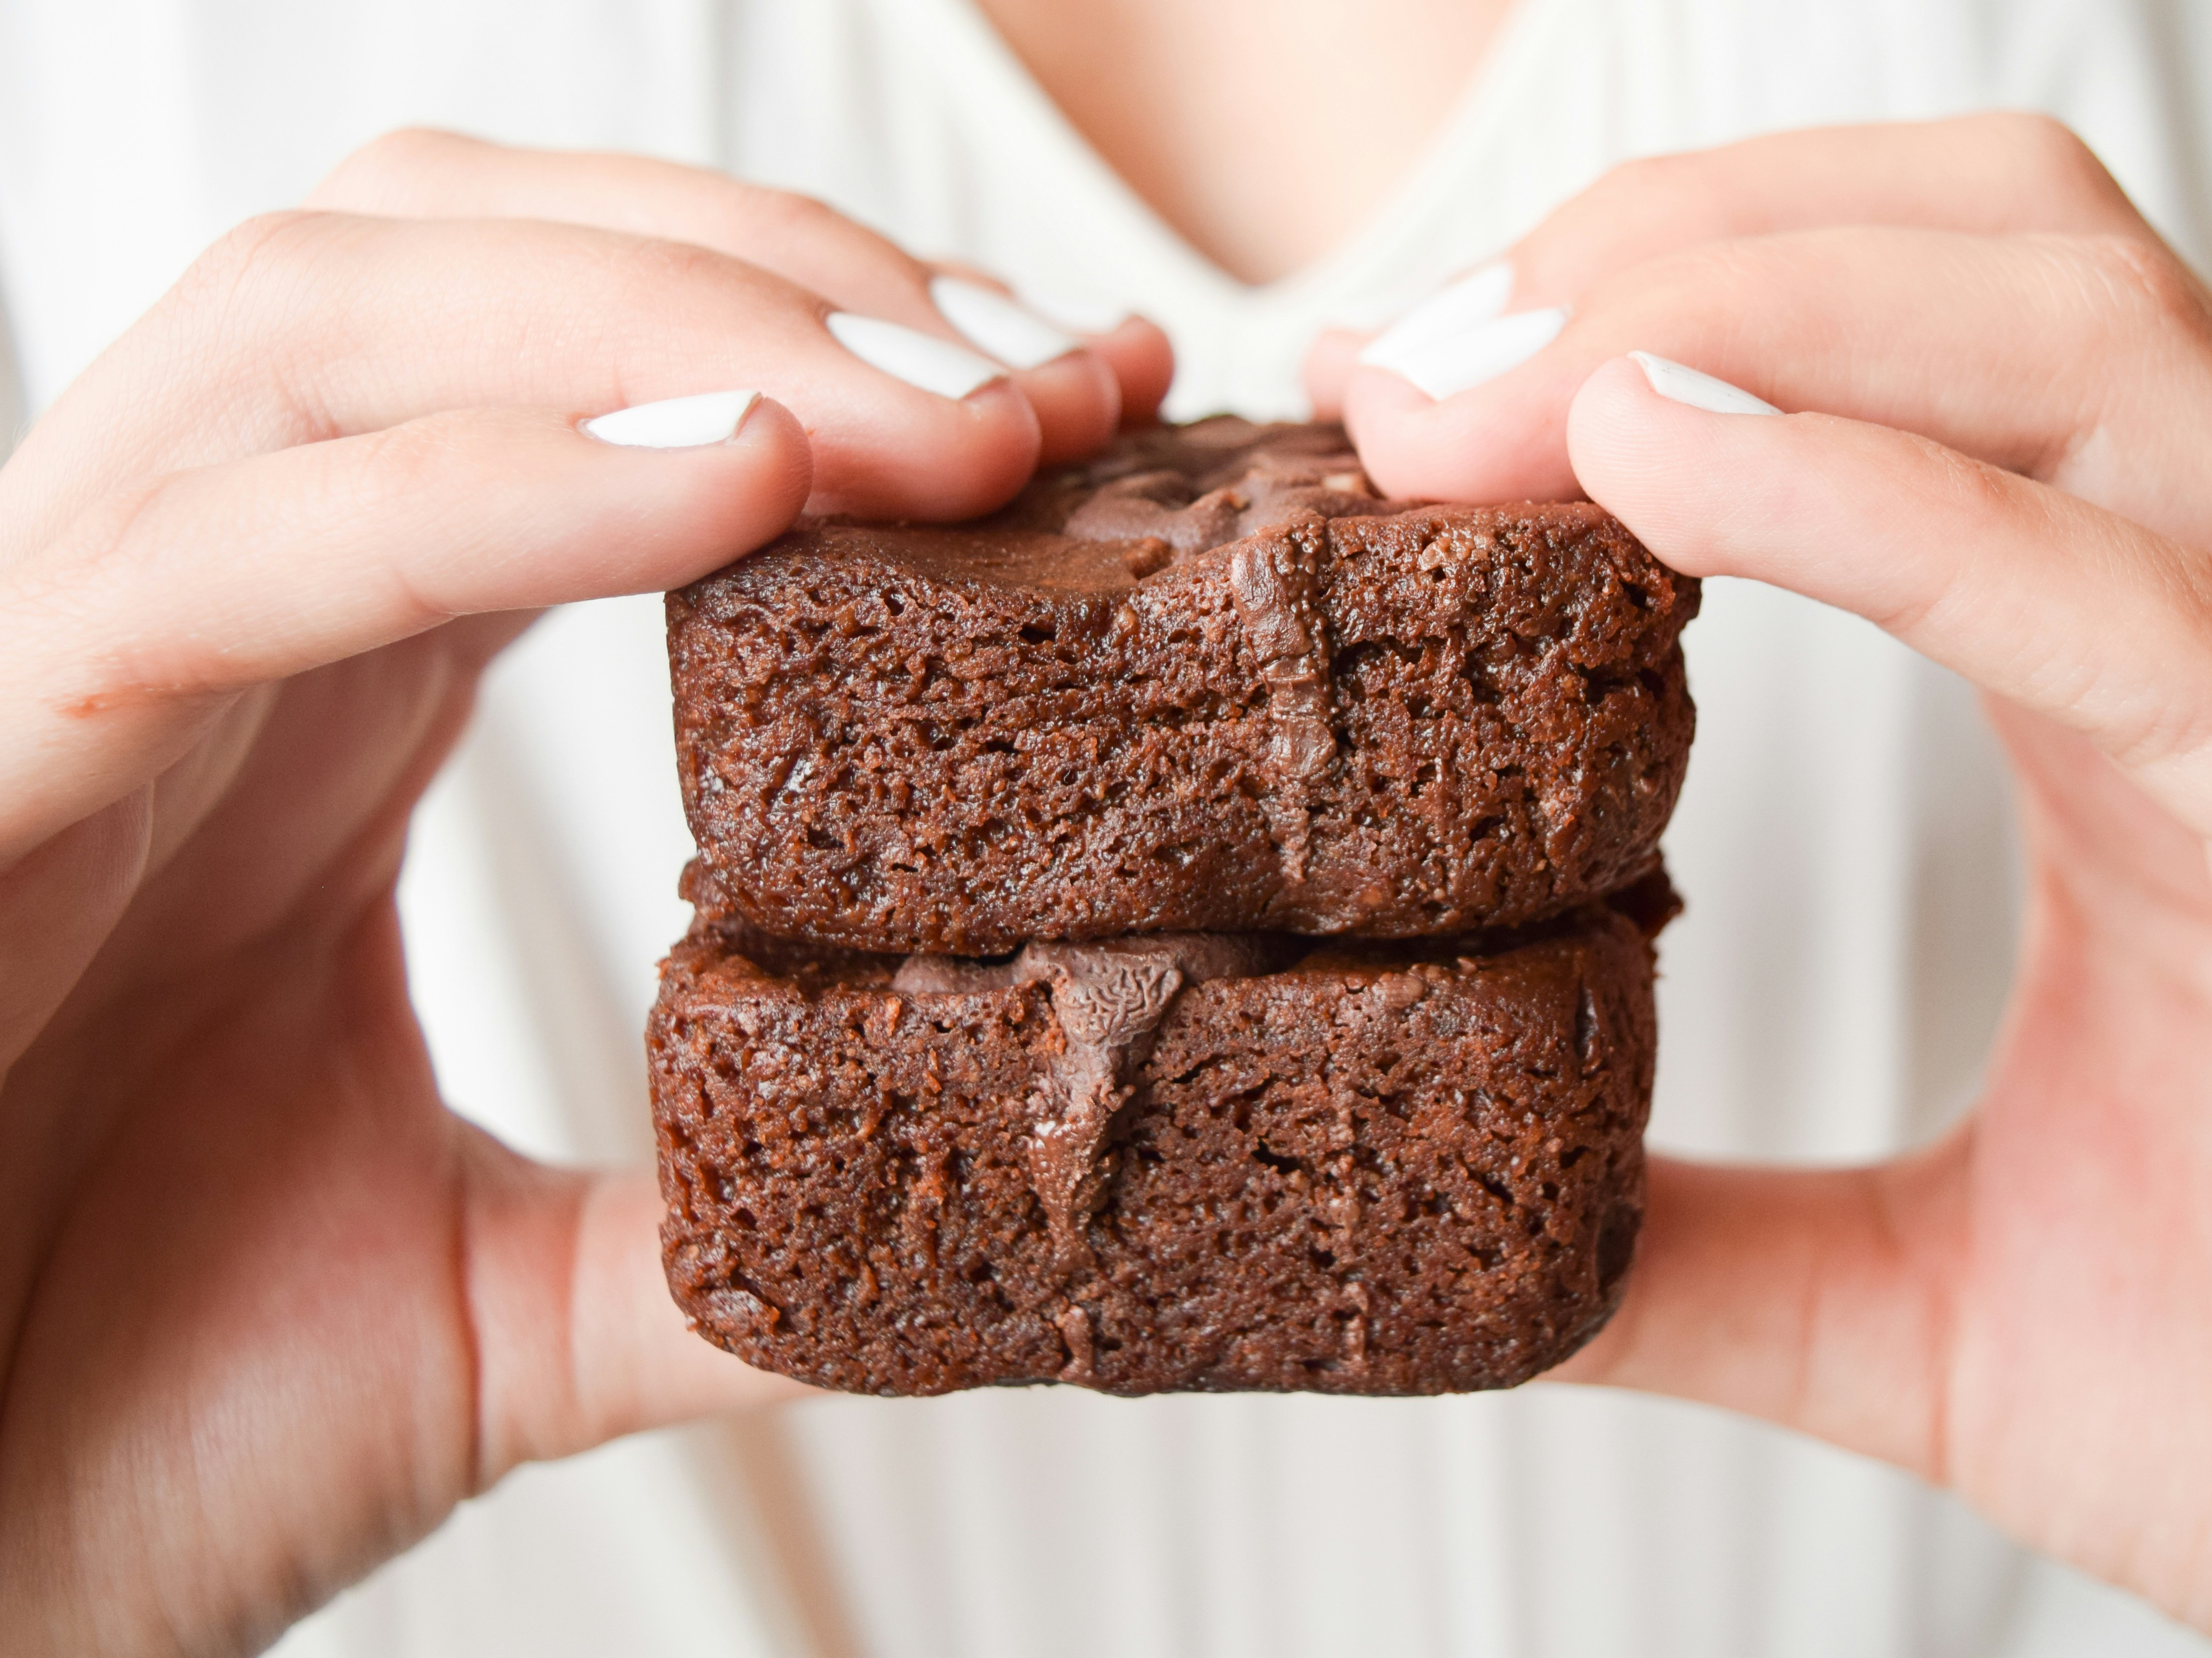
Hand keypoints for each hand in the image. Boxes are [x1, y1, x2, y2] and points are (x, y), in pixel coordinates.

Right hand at [0, 131, 1166, 1653]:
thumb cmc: (112, 1430)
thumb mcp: (494, 1314)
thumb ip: (700, 1239)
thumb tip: (956, 1230)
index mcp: (322, 693)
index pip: (565, 378)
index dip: (818, 341)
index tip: (1065, 402)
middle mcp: (202, 623)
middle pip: (456, 262)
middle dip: (767, 269)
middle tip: (1038, 368)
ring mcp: (65, 663)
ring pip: (334, 326)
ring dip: (664, 320)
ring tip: (930, 414)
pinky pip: (223, 553)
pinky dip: (490, 491)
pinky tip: (731, 484)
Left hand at [1331, 116, 2211, 1656]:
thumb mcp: (1945, 1313)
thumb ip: (1713, 1246)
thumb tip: (1489, 1233)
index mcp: (2144, 715)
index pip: (1909, 362)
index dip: (1645, 320)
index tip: (1398, 401)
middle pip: (1989, 265)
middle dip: (1675, 250)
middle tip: (1408, 368)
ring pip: (2082, 350)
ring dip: (1747, 314)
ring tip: (1481, 395)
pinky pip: (2162, 620)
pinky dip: (1901, 511)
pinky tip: (1661, 457)